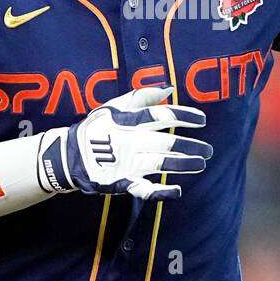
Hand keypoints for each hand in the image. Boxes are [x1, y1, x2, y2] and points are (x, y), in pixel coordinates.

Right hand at [37, 86, 211, 200]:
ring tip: (201, 164)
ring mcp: (126, 163)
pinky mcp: (122, 181)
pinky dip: (161, 191)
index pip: (161, 116)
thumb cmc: (97, 128)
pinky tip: (178, 190)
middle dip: (190, 146)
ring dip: (182, 165)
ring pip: (159, 164)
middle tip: (209, 150)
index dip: (184, 116)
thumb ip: (142, 96)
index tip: (202, 120)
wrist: (70, 155)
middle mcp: (130, 141)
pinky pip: (144, 189)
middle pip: (165, 143)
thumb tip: (169, 88)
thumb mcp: (114, 106)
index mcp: (129, 121)